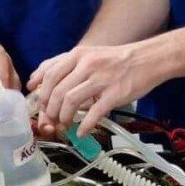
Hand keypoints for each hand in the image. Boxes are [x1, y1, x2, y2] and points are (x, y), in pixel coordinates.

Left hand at [27, 43, 163, 136]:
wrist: (148, 59)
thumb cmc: (115, 59)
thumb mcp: (88, 54)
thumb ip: (65, 64)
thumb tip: (39, 79)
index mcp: (77, 55)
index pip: (50, 73)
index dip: (40, 92)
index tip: (37, 104)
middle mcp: (86, 65)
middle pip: (57, 90)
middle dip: (49, 109)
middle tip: (51, 120)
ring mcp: (101, 79)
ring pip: (70, 101)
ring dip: (63, 117)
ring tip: (64, 125)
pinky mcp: (115, 94)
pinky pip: (94, 113)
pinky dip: (84, 126)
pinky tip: (81, 131)